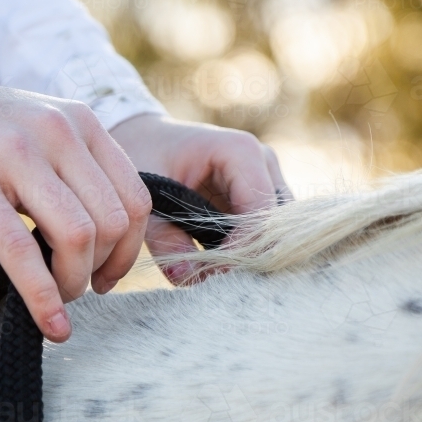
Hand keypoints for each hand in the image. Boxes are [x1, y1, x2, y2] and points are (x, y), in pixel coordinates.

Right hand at [0, 66, 150, 341]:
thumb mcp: (32, 133)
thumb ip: (71, 170)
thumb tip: (105, 237)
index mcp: (78, 122)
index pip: (136, 198)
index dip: (129, 250)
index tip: (107, 276)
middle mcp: (56, 130)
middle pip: (113, 222)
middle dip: (102, 271)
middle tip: (78, 290)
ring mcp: (13, 153)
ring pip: (77, 236)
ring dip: (73, 284)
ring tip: (57, 299)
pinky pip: (21, 250)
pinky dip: (42, 297)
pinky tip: (49, 324)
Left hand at [110, 113, 289, 282]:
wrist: (144, 137)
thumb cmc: (144, 156)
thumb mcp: (146, 195)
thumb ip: (165, 238)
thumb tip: (186, 279)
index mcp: (241, 152)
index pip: (260, 213)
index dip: (242, 249)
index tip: (212, 275)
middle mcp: (264, 163)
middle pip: (277, 225)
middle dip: (249, 257)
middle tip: (215, 284)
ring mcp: (268, 179)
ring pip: (277, 232)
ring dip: (250, 257)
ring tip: (215, 277)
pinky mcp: (261, 198)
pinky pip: (266, 232)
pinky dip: (246, 253)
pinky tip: (220, 268)